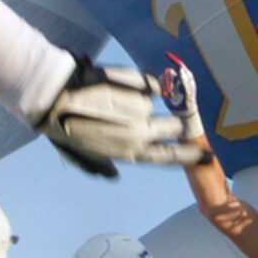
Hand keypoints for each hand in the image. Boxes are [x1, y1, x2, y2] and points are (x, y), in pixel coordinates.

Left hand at [38, 57, 207, 177]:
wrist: (50, 96)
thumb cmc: (59, 129)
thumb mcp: (78, 154)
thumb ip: (99, 166)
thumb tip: (113, 175)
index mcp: (129, 152)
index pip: (168, 156)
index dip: (190, 157)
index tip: (208, 157)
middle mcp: (140, 131)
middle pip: (173, 127)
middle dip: (173, 122)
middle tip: (168, 117)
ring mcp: (140, 107)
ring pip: (152, 103)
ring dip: (140, 101)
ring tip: (113, 100)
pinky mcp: (135, 83)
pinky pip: (148, 83)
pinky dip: (139, 82)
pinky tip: (119, 83)